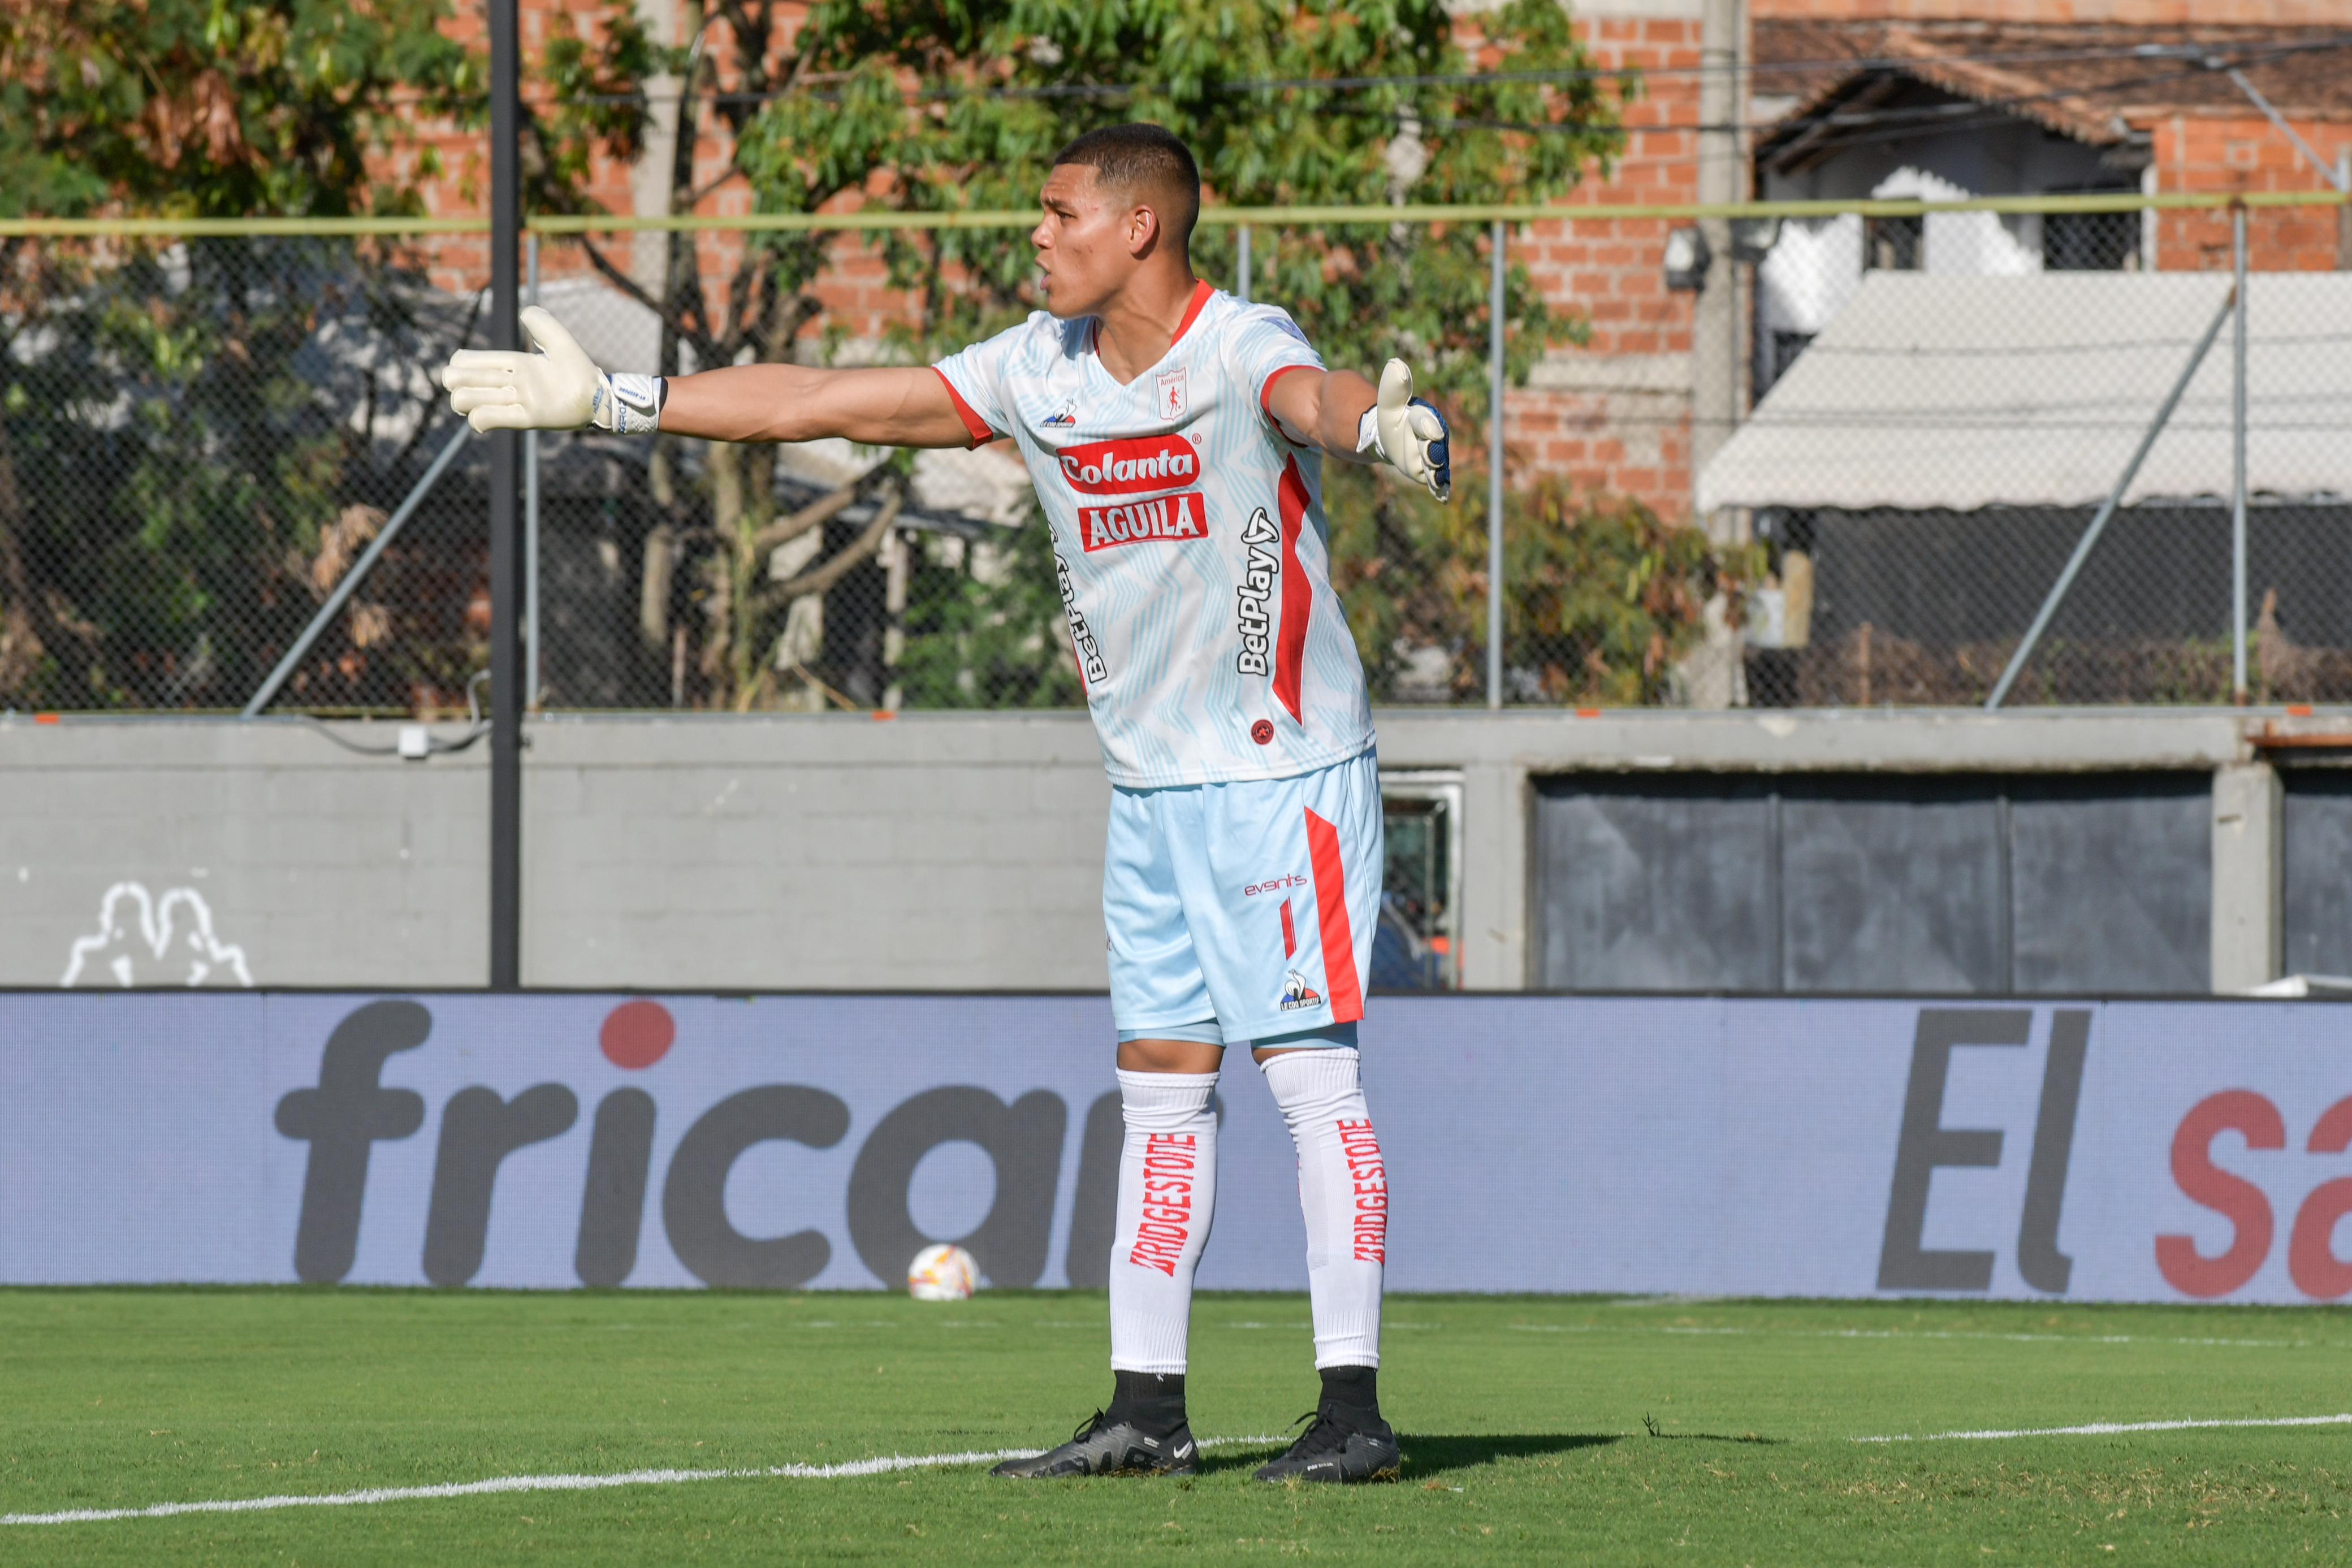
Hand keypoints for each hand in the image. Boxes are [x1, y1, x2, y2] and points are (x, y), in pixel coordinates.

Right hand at [443, 307, 660, 433]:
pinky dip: (479, 419)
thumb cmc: (580, 369)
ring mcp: (517, 402)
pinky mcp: (528, 419)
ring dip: (463, 401)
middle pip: (463, 380)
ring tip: (471, 405)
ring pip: (469, 400)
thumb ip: (542, 323)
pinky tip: (480, 420)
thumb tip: (524, 312)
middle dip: (454, 381)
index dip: (459, 363)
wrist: (599, 396)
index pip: (469, 360)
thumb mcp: (560, 341)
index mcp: (514, 363)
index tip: (464, 364)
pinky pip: (491, 418)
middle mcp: (511, 383)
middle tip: (464, 386)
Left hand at [1364, 358, 1450, 501]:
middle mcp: (1432, 436)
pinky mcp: (1428, 469)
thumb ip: (1394, 386)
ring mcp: (1431, 454)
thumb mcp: (1388, 402)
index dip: (1428, 426)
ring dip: (1438, 472)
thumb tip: (1396, 364)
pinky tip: (1442, 496)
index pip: (1426, 421)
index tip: (1431, 431)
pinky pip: (1435, 478)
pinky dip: (1439, 486)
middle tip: (1433, 460)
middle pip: (1434, 445)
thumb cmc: (1390, 416)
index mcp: (1423, 417)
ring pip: (1436, 463)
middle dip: (1434, 453)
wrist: (1390, 435)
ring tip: (1438, 482)